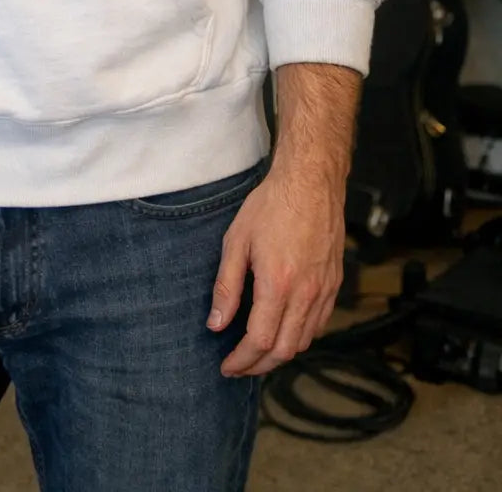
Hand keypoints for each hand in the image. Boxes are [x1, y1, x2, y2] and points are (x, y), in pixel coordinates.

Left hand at [208, 164, 344, 375]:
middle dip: (259, 366)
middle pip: (284, 350)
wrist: (311, 182)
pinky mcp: (334, 284)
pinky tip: (283, 330)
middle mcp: (305, 293)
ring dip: (279, 354)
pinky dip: (299, 337)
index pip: (260, 340)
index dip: (242, 360)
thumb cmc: (271, 206)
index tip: (226, 366)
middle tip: (239, 367)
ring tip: (257, 353)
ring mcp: (324, 290)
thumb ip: (226, 286)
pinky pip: (319, 324)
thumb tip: (216, 324)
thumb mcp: (236, 241)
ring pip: (303, 341)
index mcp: (278, 283)